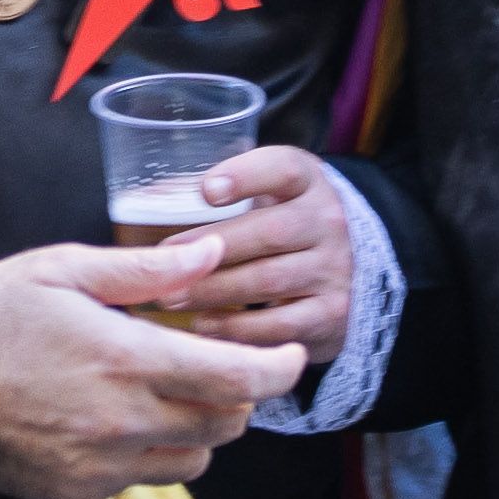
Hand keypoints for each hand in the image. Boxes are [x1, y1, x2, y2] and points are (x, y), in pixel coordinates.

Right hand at [0, 239, 305, 498]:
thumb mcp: (62, 270)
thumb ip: (144, 270)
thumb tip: (211, 254)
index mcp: (127, 361)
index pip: (237, 380)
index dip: (278, 370)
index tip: (289, 356)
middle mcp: (123, 424)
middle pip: (226, 425)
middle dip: (238, 395)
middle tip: (218, 364)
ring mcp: (100, 467)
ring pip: (192, 461)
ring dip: (197, 429)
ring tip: (166, 392)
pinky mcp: (77, 495)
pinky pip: (141, 482)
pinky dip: (147, 454)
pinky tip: (114, 420)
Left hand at [166, 145, 350, 360]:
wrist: (348, 270)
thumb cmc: (285, 224)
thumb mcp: (271, 193)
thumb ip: (225, 192)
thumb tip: (151, 195)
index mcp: (308, 181)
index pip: (282, 169)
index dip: (244, 177)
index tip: (204, 192)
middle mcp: (328, 222)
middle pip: (267, 232)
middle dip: (208, 249)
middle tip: (164, 262)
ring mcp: (333, 269)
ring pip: (268, 280)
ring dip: (213, 291)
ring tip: (171, 297)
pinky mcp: (330, 314)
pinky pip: (279, 325)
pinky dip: (236, 329)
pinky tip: (204, 326)